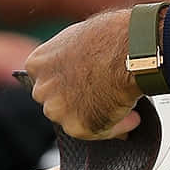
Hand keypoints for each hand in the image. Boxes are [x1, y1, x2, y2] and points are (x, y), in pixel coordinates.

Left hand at [22, 7, 139, 138]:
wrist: (129, 51)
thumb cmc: (111, 37)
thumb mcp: (78, 38)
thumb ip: (70, 57)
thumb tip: (84, 69)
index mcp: (37, 64)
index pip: (47, 81)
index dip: (67, 84)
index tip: (82, 84)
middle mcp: (42, 89)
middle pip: (57, 102)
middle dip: (77, 102)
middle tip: (102, 97)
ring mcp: (58, 110)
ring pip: (77, 119)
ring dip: (98, 116)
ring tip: (123, 108)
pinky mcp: (78, 127)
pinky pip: (100, 132)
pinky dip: (117, 127)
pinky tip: (133, 117)